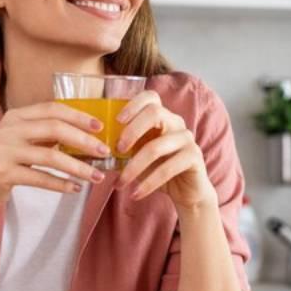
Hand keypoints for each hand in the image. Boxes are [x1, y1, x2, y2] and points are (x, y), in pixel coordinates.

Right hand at [0, 102, 109, 209]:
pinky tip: (76, 189)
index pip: (52, 109)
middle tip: (104, 152)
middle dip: (84, 140)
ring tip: (97, 176)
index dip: (78, 116)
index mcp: (16, 116)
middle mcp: (10, 129)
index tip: (99, 126)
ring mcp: (5, 151)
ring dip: (78, 167)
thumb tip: (87, 136)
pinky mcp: (3, 173)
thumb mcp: (22, 140)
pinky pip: (40, 177)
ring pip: (51, 156)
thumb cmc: (7, 161)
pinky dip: (61, 184)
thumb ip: (46, 134)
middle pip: (54, 128)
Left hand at [115, 90, 216, 210]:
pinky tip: (135, 194)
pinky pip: (167, 168)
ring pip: (156, 147)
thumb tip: (96, 149)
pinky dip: (148, 183)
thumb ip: (124, 147)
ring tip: (120, 183)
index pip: (150, 97)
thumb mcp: (139, 155)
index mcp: (163, 117)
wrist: (187, 192)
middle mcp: (177, 123)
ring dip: (134, 167)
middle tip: (117, 150)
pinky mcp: (194, 158)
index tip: (117, 120)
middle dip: (131, 131)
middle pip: (155, 113)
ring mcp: (187, 139)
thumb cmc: (158, 170)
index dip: (133, 105)